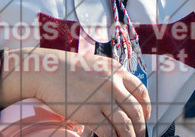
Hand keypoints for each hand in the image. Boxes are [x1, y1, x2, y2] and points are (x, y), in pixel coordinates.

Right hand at [0, 48, 150, 136]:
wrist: (48, 70)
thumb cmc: (69, 68)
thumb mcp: (97, 65)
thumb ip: (112, 76)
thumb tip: (122, 93)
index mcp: (117, 71)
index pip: (141, 91)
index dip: (146, 107)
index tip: (146, 116)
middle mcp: (114, 84)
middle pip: (136, 110)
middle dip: (140, 126)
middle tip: (140, 134)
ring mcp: (103, 99)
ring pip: (126, 124)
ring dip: (130, 136)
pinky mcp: (90, 113)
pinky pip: (108, 132)